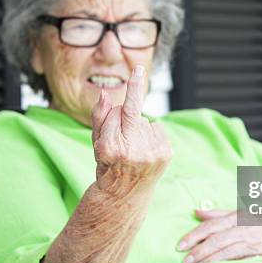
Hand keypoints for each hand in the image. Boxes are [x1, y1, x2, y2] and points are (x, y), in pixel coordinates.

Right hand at [91, 65, 172, 196]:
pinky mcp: (165, 154)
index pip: (117, 111)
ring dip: (138, 128)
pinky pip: (157, 127)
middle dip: (125, 114)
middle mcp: (131, 151)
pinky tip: (145, 149)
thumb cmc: (107, 164)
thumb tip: (105, 93)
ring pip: (145, 120)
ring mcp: (151, 154)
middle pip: (130, 113)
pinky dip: (151, 134)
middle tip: (121, 135)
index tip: (138, 69)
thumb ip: (99, 116)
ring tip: (133, 148)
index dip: (130, 89)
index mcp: (110, 148)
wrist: (124, 193)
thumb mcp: (96, 142)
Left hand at [177, 209, 261, 262]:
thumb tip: (198, 211)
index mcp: (241, 216)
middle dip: (199, 250)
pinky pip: (242, 262)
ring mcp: (255, 243)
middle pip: (217, 240)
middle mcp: (247, 229)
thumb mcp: (247, 212)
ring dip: (209, 260)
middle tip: (184, 259)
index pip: (213, 225)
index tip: (181, 244)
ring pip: (227, 252)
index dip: (195, 234)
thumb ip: (221, 214)